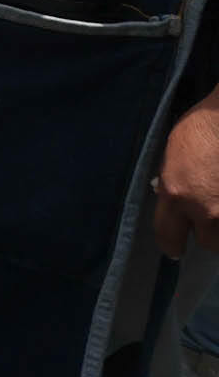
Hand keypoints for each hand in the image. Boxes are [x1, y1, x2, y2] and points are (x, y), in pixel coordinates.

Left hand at [160, 92, 218, 257]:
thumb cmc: (202, 127)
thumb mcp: (173, 155)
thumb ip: (171, 183)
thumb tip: (170, 200)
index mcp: (176, 193)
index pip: (168, 235)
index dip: (172, 245)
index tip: (175, 249)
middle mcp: (205, 208)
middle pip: (207, 242)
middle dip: (207, 234)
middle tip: (209, 220)